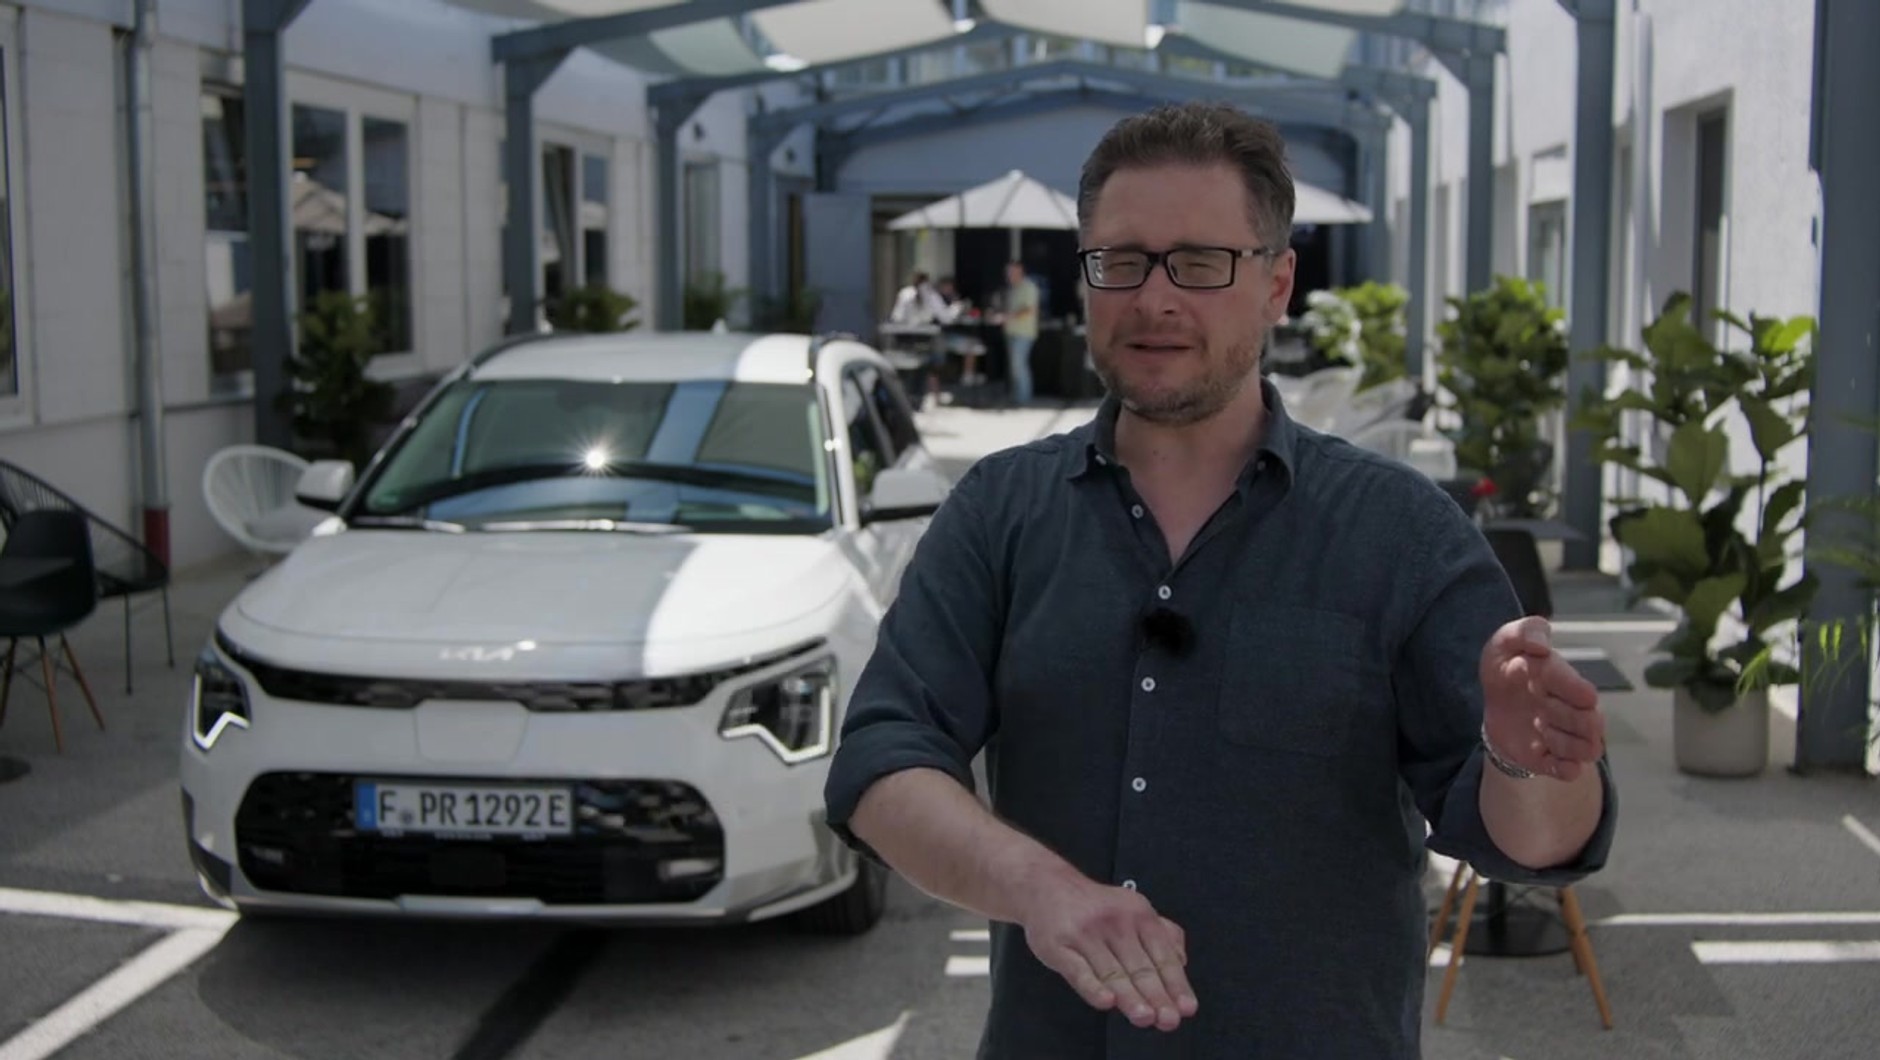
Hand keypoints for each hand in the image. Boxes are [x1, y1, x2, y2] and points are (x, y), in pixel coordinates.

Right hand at [1020, 877, 1197, 1031]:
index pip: (1162, 955)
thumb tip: (1181, 961)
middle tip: (1168, 1019)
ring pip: (1111, 972)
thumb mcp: (1133, 908)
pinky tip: (1106, 1001)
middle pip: (1139, 967)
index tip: (1186, 1007)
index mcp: (1138, 914)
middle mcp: (1114, 923)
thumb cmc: (1094, 906)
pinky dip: (1092, 987)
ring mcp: (1085, 934)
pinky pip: (1078, 970)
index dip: (1176, 983)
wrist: (1045, 885)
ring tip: (1144, 1017)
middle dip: (1157, 995)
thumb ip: (1162, 933)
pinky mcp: (1058, 945)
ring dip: (1130, 997)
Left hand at [1478, 616, 1605, 780]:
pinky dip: (1564, 768)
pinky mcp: (1553, 758)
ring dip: (1566, 744)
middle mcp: (1572, 709)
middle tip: (1540, 708)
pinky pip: (1570, 772)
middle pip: (1591, 723)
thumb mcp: (1506, 642)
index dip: (1571, 690)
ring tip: (1539, 729)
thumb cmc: (1506, 667)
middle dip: (1567, 718)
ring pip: (1587, 749)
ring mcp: (1565, 735)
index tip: (1557, 686)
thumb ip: (1525, 632)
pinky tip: (1546, 756)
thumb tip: (1541, 646)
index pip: (1581, 691)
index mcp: (1564, 681)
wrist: (1494, 703)